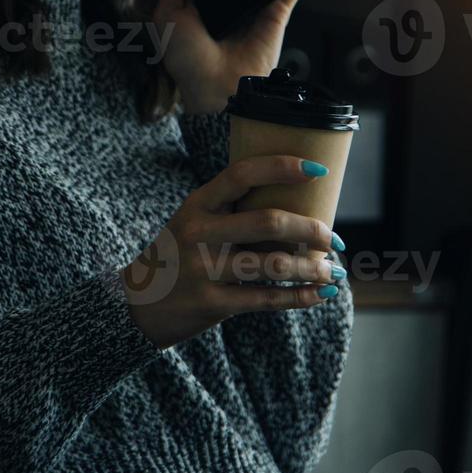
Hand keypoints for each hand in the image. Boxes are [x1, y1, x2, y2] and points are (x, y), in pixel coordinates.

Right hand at [120, 154, 342, 349]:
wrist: (137, 305)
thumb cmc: (180, 255)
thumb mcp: (194, 222)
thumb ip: (233, 211)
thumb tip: (300, 206)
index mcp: (197, 204)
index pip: (241, 174)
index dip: (282, 167)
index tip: (317, 171)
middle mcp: (199, 233)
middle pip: (268, 222)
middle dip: (312, 229)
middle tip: (334, 238)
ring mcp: (204, 270)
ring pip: (273, 265)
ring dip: (313, 268)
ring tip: (333, 271)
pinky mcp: (212, 304)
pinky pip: (267, 300)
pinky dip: (301, 297)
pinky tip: (321, 295)